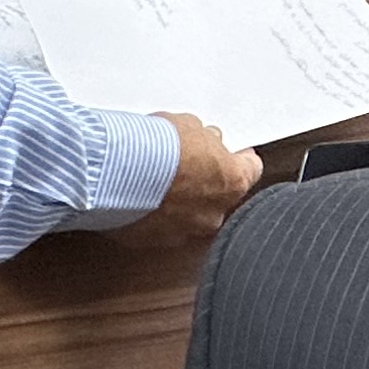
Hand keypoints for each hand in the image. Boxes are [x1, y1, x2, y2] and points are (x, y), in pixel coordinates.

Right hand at [146, 112, 259, 236]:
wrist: (116, 173)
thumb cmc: (156, 148)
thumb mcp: (189, 126)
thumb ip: (204, 139)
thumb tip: (202, 142)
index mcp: (233, 182)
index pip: (251, 169)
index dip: (241, 158)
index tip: (236, 152)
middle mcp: (213, 213)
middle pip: (219, 194)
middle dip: (206, 180)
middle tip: (187, 162)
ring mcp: (185, 232)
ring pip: (190, 215)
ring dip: (179, 201)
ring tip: (158, 179)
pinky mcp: (154, 242)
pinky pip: (161, 226)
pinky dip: (154, 214)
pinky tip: (140, 195)